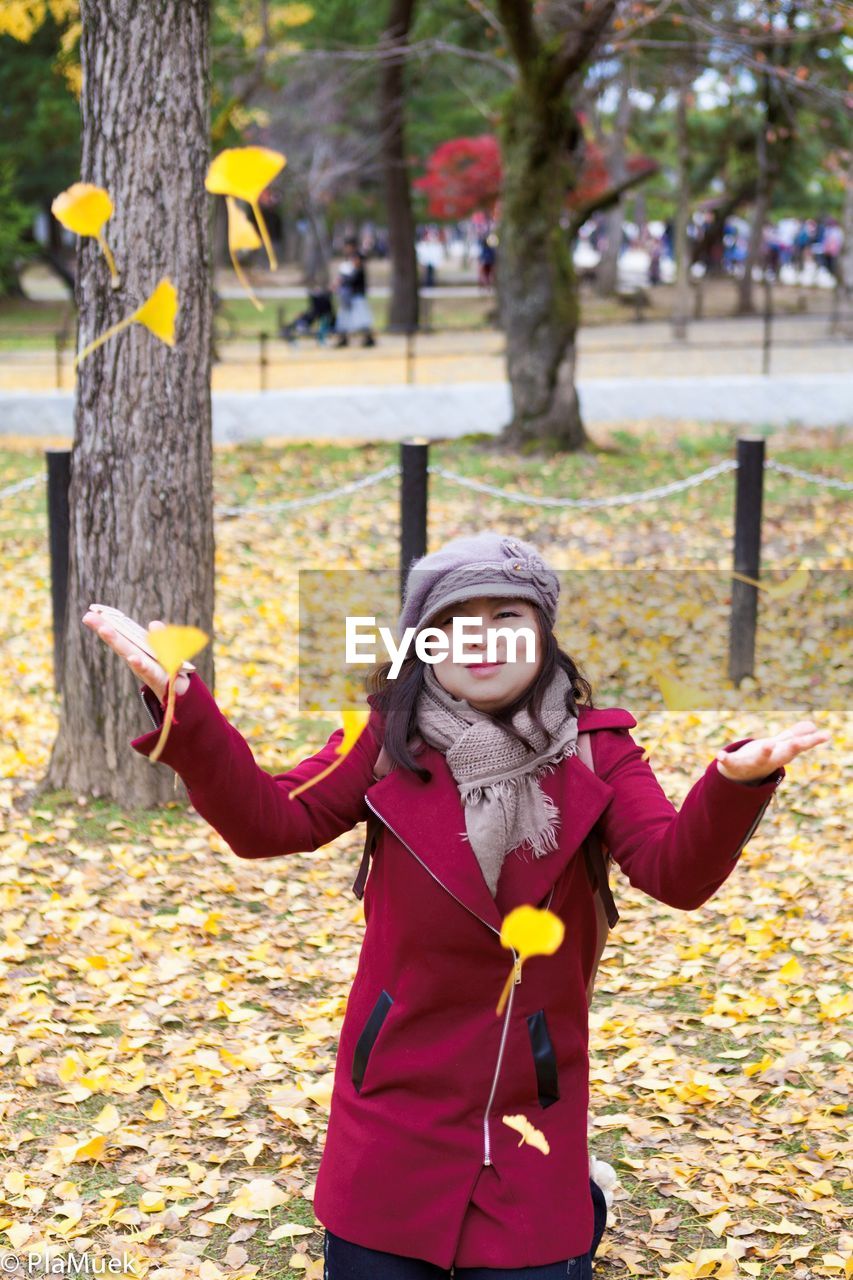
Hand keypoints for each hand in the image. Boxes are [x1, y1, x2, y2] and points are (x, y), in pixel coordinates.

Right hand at [81, 611, 189, 703]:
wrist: (176, 691)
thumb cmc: (165, 668)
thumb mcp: (163, 648)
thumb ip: (159, 636)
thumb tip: (154, 624)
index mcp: (137, 648)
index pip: (121, 634)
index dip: (106, 623)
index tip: (90, 612)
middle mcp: (136, 658)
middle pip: (119, 642)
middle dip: (104, 629)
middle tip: (87, 617)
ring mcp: (144, 668)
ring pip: (129, 653)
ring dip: (116, 641)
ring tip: (104, 629)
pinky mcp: (156, 677)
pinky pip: (148, 670)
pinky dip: (140, 664)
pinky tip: (133, 658)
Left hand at [715, 719, 829, 782]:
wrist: (738, 780)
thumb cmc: (761, 759)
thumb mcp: (778, 747)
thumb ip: (794, 735)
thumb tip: (812, 725)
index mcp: (779, 755)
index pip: (798, 747)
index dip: (812, 741)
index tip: (826, 735)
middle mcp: (768, 761)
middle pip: (783, 755)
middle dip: (791, 748)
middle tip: (800, 742)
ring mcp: (751, 764)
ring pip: (759, 760)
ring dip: (764, 753)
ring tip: (767, 743)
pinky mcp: (733, 765)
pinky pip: (729, 762)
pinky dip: (725, 759)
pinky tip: (720, 755)